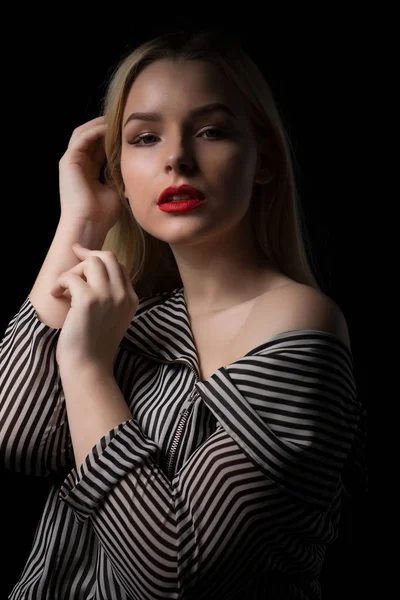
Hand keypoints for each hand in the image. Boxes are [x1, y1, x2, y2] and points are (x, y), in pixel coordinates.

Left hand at [51, 244, 138, 373]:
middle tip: (74, 254)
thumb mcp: (113, 319)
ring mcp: (108, 296)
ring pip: (92, 262)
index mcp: (131, 299)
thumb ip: (111, 298)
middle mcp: (123, 295)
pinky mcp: (88, 299)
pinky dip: (60, 283)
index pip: (119, 267)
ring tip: (64, 288)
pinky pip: (71, 277)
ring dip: (73, 271)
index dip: (100, 259)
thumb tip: (91, 275)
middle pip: (108, 258)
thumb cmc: (94, 346)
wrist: (89, 366)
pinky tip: (56, 295)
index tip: (85, 257)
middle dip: (88, 255)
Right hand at [59, 116, 121, 231]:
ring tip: (114, 120)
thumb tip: (131, 165)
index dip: (111, 139)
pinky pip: (81, 138)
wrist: (89, 224)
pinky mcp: (68, 161)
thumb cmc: (102, 214)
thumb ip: (118, 176)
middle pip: (89, 138)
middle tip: (121, 122)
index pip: (98, 149)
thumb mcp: (115, 190)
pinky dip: (94, 131)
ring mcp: (71, 163)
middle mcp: (77, 166)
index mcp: (87, 173)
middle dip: (104, 128)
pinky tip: (108, 128)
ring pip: (83, 134)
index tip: (128, 134)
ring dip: (98, 125)